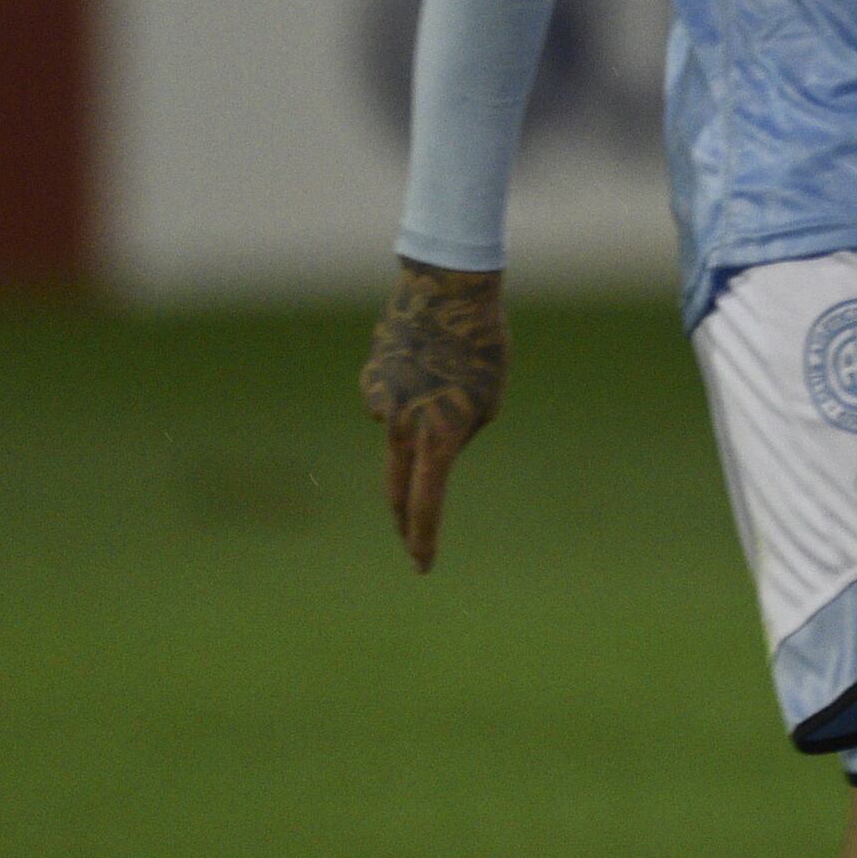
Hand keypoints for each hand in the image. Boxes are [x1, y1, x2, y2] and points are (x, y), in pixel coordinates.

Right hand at [363, 261, 508, 570]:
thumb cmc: (482, 345)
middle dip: (403, 519)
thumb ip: (460, 433)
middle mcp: (404, 425)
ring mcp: (381, 402)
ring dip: (418, 422)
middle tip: (410, 540)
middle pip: (397, 488)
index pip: (427, 502)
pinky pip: (392, 398)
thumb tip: (428, 450)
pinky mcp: (368, 380)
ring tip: (447, 375)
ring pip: (400, 431)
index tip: (422, 566)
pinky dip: (407, 389)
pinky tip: (422, 358)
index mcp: (441, 435)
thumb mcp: (488, 398)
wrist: (446, 291)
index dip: (423, 537)